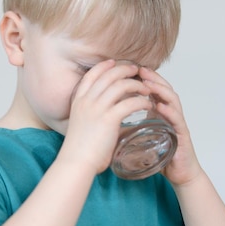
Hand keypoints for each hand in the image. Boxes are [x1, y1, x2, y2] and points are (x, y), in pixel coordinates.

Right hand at [59, 60, 152, 174]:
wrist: (76, 162)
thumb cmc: (80, 149)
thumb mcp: (80, 123)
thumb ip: (91, 114)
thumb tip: (104, 113)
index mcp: (78, 100)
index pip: (92, 74)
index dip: (105, 66)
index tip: (115, 63)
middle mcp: (87, 100)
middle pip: (109, 75)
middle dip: (125, 70)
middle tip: (137, 71)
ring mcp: (97, 108)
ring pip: (121, 85)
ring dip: (137, 85)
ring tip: (147, 89)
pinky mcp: (109, 119)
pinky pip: (130, 102)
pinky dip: (141, 101)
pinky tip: (148, 104)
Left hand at [138, 67, 202, 184]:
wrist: (179, 174)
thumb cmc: (162, 156)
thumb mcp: (140, 137)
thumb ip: (128, 128)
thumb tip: (105, 123)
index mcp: (160, 112)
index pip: (153, 90)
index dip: (143, 79)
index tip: (130, 70)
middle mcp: (170, 114)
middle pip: (163, 89)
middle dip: (152, 78)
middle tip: (140, 69)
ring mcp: (177, 123)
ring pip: (172, 100)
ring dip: (160, 90)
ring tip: (148, 83)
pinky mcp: (182, 135)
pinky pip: (177, 120)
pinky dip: (169, 111)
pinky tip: (160, 106)